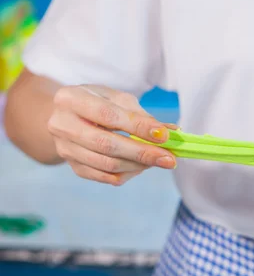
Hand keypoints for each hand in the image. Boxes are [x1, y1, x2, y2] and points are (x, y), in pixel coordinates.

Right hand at [47, 85, 177, 185]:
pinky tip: (142, 167)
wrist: (68, 117)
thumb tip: (170, 132)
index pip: (108, 116)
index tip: (164, 136)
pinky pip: (104, 177)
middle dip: (142, 153)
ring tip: (159, 161)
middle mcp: (61, 124)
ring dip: (138, 165)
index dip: (138, 127)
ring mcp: (65, 148)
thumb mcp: (117, 99)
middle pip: (106, 145)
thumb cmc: (98, 103)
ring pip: (106, 164)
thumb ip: (141, 115)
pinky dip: (127, 174)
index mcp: (70, 98)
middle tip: (169, 159)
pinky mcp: (72, 166)